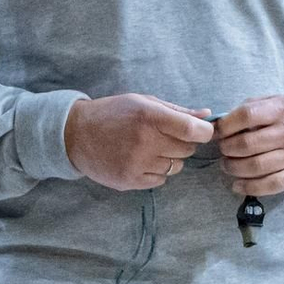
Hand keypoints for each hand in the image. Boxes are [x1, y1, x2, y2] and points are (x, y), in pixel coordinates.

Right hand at [64, 94, 214, 190]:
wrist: (76, 135)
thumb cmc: (113, 113)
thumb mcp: (143, 102)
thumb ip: (177, 110)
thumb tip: (208, 116)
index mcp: (149, 117)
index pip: (193, 131)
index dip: (203, 132)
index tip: (199, 131)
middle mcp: (144, 142)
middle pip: (187, 150)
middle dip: (183, 143)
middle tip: (164, 136)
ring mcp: (137, 164)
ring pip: (176, 167)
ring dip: (169, 158)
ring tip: (149, 148)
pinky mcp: (130, 181)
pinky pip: (161, 180)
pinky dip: (156, 171)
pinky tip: (140, 159)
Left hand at [216, 96, 283, 197]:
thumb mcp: (275, 101)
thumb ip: (250, 108)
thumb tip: (219, 124)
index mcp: (281, 109)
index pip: (247, 116)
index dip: (226, 126)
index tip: (217, 132)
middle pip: (247, 144)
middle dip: (227, 149)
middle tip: (223, 150)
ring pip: (255, 167)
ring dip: (233, 168)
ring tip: (227, 165)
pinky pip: (271, 185)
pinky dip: (249, 188)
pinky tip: (237, 185)